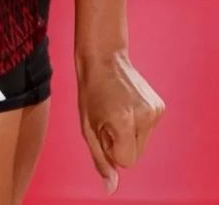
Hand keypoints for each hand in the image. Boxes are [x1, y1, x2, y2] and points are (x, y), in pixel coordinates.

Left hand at [77, 50, 163, 192]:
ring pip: (142, 144)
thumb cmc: (90, 94)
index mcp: (124, 121)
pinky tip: (126, 106)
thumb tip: (110, 187)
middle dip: (120, 144)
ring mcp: (156, 111)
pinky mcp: (161, 107)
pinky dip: (137, 125)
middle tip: (107, 119)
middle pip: (135, 154)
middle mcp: (145, 116)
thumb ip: (100, 159)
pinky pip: (148, 131)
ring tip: (115, 111)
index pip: (126, 161)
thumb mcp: (87, 128)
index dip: (110, 149)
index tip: (102, 130)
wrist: (104, 60)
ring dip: (128, 134)